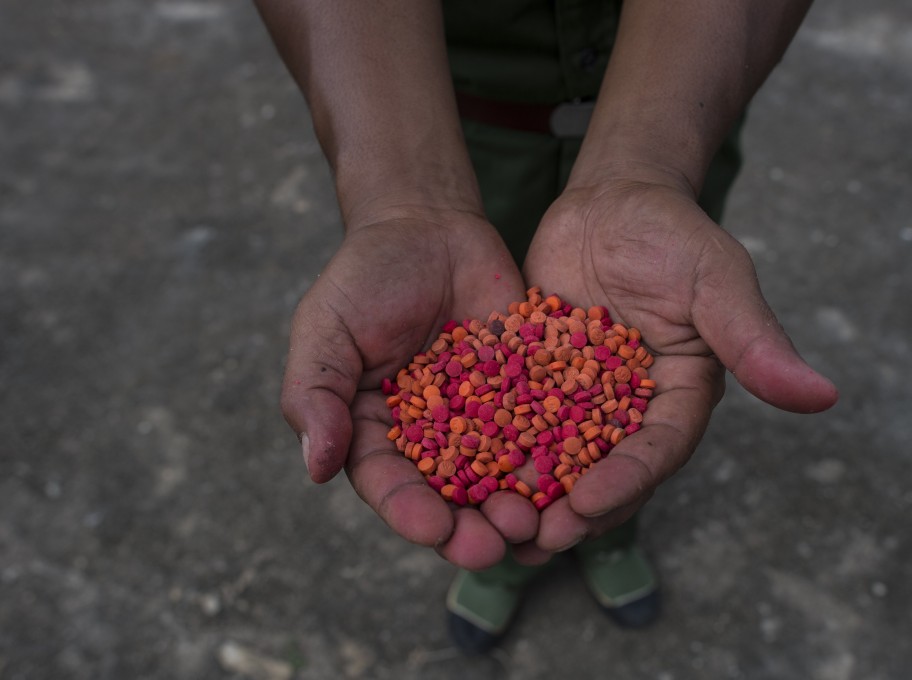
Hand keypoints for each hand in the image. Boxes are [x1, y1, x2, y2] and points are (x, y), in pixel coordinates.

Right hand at [281, 209, 539, 568]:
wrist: (429, 227)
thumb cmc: (366, 277)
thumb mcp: (326, 330)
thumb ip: (315, 395)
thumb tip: (316, 468)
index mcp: (376, 433)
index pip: (389, 485)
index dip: (409, 512)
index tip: (433, 530)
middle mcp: (431, 438)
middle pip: (450, 498)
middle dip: (471, 528)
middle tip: (495, 546)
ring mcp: (483, 418)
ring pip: (502, 475)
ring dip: (518, 505)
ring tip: (538, 524)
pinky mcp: (527, 392)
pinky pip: (546, 427)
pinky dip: (560, 455)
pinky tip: (577, 476)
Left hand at [521, 178, 838, 551]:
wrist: (613, 202)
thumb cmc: (672, 233)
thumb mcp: (716, 279)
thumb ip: (754, 339)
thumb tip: (824, 397)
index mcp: (678, 397)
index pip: (656, 450)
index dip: (626, 480)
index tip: (589, 504)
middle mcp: (630, 410)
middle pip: (603, 471)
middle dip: (570, 508)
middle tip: (533, 539)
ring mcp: (580, 400)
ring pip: (554, 459)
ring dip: (527, 495)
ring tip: (489, 526)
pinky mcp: (535, 382)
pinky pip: (511, 421)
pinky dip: (490, 449)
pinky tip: (454, 474)